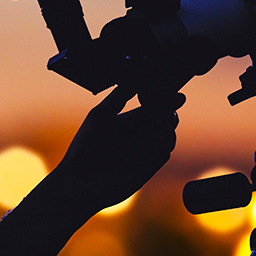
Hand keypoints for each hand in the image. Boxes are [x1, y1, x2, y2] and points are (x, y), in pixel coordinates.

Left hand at [50, 85, 182, 216]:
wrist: (80, 181)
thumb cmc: (86, 146)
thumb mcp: (101, 114)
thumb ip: (120, 95)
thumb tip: (136, 75)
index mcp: (130, 120)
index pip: (153, 106)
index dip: (166, 99)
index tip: (176, 94)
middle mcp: (140, 135)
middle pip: (166, 119)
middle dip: (170, 113)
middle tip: (168, 110)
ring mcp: (145, 152)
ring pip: (168, 136)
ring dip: (168, 128)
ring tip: (160, 124)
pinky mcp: (148, 168)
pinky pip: (163, 153)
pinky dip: (164, 144)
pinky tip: (157, 138)